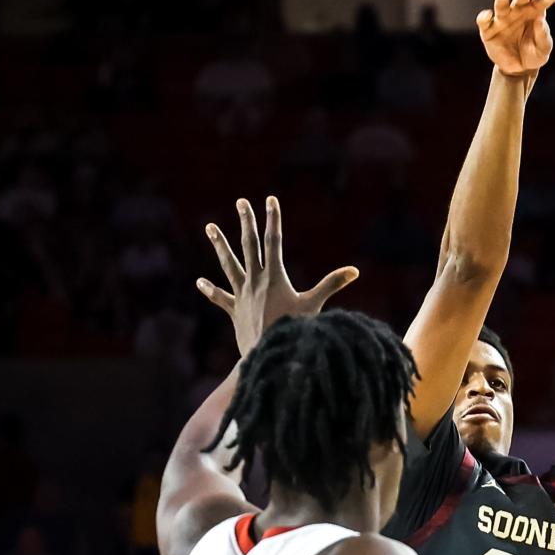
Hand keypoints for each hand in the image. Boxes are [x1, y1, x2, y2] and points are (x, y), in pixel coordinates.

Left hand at [197, 196, 358, 356]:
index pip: (274, 241)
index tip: (271, 200)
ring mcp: (242, 295)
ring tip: (209, 227)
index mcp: (275, 277)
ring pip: (229, 264)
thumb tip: (354, 271)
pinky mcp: (235, 310)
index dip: (273, 219)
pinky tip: (199, 282)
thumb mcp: (314, 305)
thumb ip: (332, 285)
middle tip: (241, 202)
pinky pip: (220, 298)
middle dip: (246, 222)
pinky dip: (210, 290)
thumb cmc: (293, 330)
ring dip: (220, 245)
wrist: (267, 354)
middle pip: (249, 245)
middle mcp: (255, 281)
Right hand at [476, 0, 554, 77]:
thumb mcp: (544, 49)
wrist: (519, 69)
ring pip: (501, 4)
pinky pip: (484, 21)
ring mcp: (502, 20)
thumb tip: (539, 20)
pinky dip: (484, 17)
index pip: (540, 2)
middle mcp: (517, 11)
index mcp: (533, 12)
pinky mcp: (488, 31)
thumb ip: (543, 35)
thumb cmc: (534, 54)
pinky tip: (487, 14)